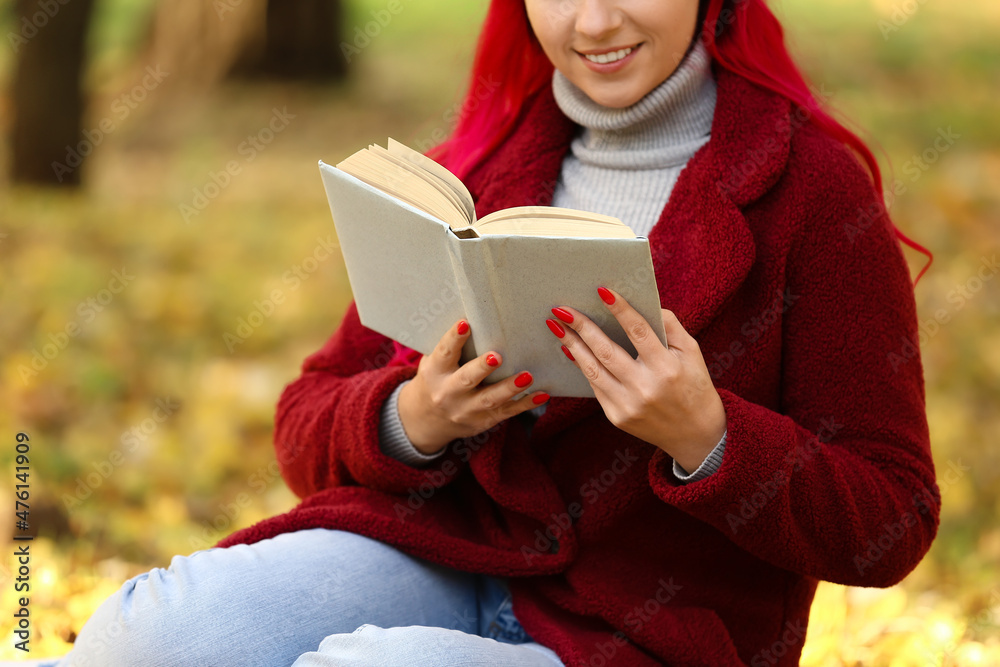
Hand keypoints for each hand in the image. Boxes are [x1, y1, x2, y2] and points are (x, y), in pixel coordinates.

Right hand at [397, 319, 549, 454]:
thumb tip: (479, 315)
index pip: (445, 352)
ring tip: (527, 376)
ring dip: (509, 388)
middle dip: (482, 368)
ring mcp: (466, 410)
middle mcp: (448, 392)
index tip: (465, 323)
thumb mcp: (435, 363)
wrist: (429, 419)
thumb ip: (452, 347)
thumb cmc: (437, 380)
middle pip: (466, 379)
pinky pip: (506, 412)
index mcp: (435, 372)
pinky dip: (525, 404)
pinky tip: (542, 395)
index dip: (454, 338)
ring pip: (489, 399)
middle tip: (497, 356)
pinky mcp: (483, 420)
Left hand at [546, 287, 726, 472]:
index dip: (620, 310)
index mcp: (666, 368)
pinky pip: (595, 386)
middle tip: (562, 309)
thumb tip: (641, 303)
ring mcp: (628, 405)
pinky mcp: (617, 417)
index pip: (639, 332)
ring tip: (557, 326)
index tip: (602, 291)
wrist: (696, 434)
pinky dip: (582, 366)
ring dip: (572, 346)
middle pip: (606, 351)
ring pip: (593, 370)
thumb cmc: (694, 385)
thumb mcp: (692, 352)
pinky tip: (571, 350)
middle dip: (582, 327)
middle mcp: (645, 388)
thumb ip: (669, 326)